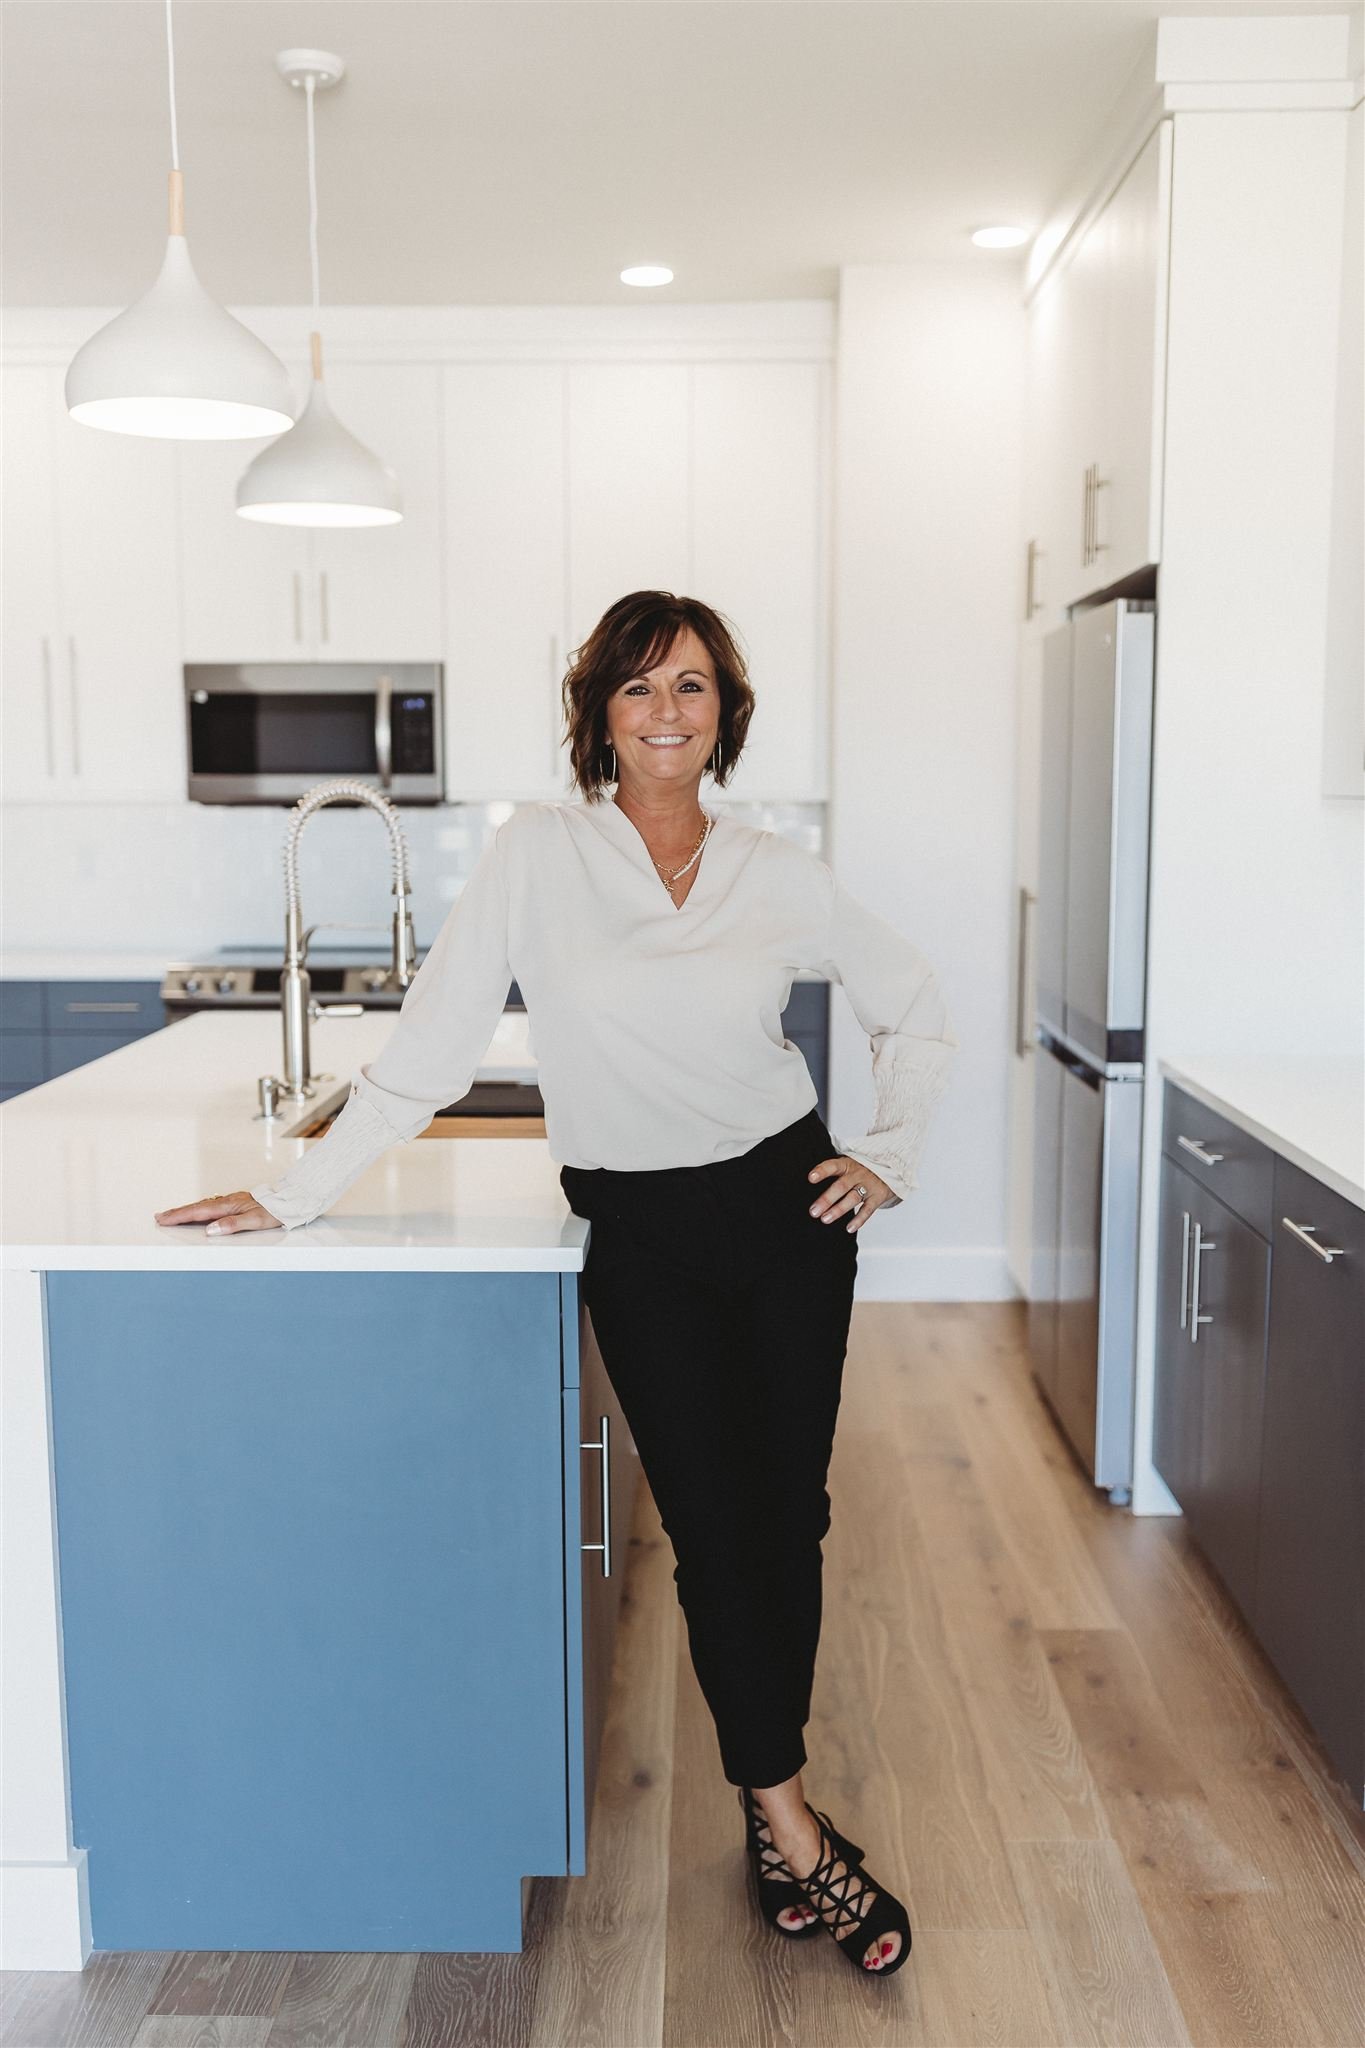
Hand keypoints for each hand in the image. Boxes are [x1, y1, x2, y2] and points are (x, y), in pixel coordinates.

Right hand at [154, 1190, 281, 1234]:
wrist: (289, 1201)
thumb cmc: (275, 1211)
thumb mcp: (255, 1221)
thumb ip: (232, 1225)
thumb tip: (210, 1230)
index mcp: (228, 1206)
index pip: (198, 1212)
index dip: (179, 1216)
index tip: (163, 1219)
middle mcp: (227, 1202)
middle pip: (197, 1207)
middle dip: (177, 1212)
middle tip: (160, 1216)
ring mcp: (231, 1201)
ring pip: (203, 1205)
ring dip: (187, 1210)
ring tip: (173, 1214)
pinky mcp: (236, 1203)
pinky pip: (212, 1206)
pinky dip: (200, 1209)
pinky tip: (198, 1211)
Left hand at [806, 1156, 892, 1232]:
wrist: (890, 1168)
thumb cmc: (862, 1169)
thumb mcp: (848, 1164)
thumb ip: (834, 1174)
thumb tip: (810, 1189)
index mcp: (847, 1165)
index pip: (833, 1166)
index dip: (822, 1171)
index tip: (811, 1178)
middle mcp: (857, 1174)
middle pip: (841, 1186)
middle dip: (826, 1199)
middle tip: (814, 1211)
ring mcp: (868, 1185)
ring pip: (852, 1199)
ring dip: (838, 1210)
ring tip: (825, 1219)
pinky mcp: (878, 1196)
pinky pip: (868, 1210)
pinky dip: (859, 1220)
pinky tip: (849, 1228)